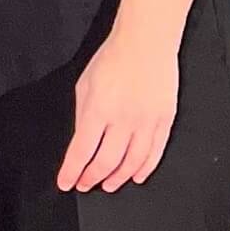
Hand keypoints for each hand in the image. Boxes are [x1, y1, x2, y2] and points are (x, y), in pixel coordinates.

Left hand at [57, 27, 177, 191]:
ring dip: (118, 178)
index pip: (81, 151)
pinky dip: (145, 168)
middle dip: (93, 178)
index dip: (72, 171)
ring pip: (132, 162)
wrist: (145, 45)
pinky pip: (155, 152)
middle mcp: (123, 120)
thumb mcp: (83, 85)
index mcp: (98, 110)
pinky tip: (136, 176)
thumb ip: (82, 115)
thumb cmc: (112, 60)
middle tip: (85, 185)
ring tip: (108, 185)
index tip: (65, 182)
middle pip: (107, 161)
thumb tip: (82, 141)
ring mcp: (146, 122)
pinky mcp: (164, 121)